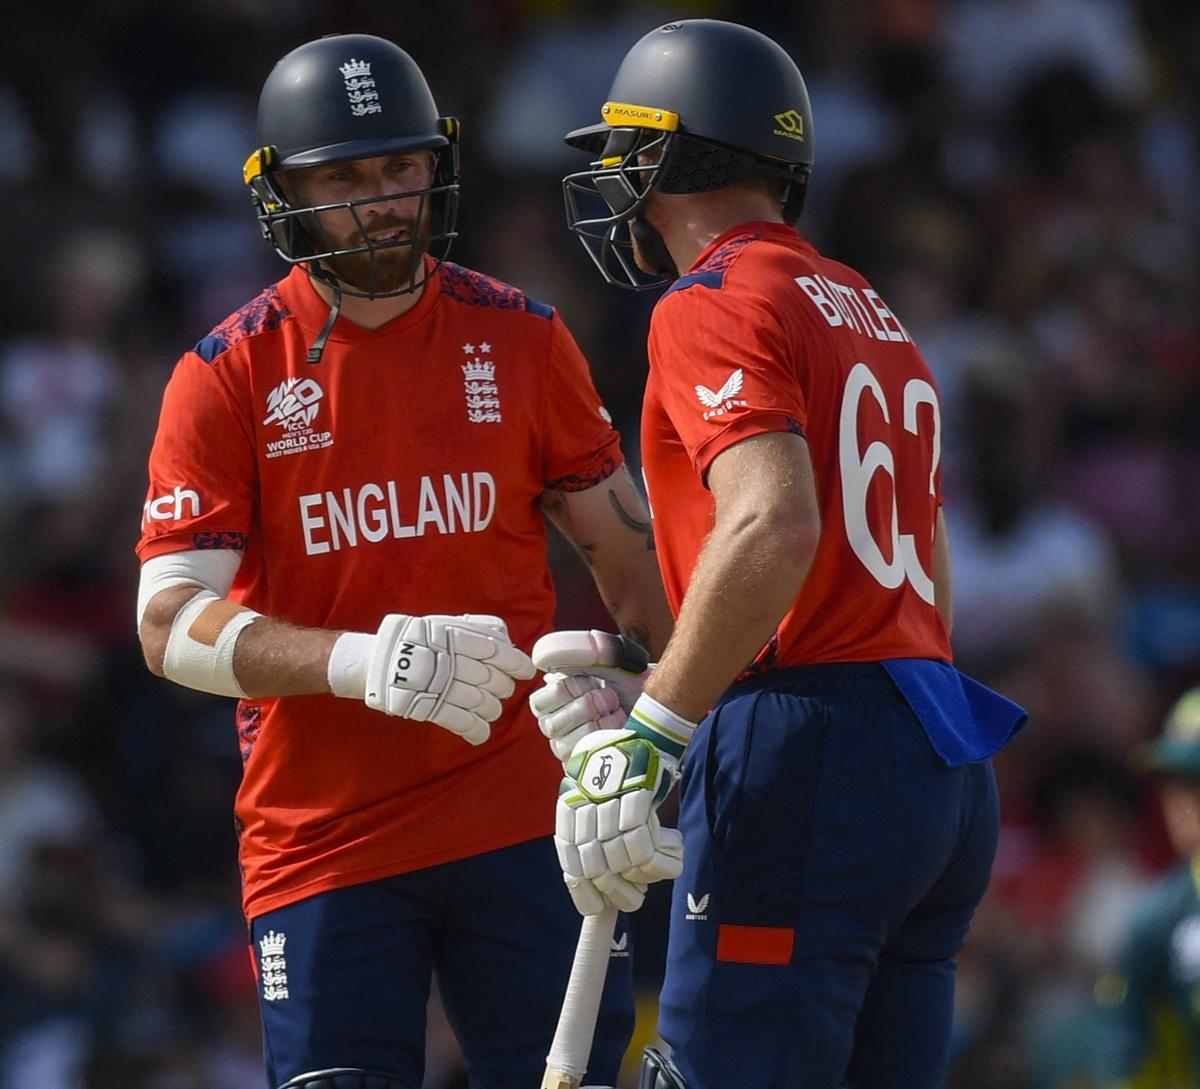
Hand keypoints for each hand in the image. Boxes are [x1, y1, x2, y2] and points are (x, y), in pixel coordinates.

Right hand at [361, 614, 534, 743]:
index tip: (526, 671)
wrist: (379, 660)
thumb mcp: (446, 622)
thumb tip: (507, 639)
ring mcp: (442, 687)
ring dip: (492, 709)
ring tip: (488, 707)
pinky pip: (464, 723)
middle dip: (503, 687)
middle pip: (495, 681)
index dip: (517, 664)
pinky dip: (477, 731)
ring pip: (484, 704)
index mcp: (457, 638)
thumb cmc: (417, 639)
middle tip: (500, 688)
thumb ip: (478, 627)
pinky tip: (481, 733)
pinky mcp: (431, 709)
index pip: (498, 652)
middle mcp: (453, 662)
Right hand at [530, 630, 652, 762]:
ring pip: (565, 744)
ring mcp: (567, 750)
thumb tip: (559, 654)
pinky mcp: (583, 768)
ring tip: (616, 713)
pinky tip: (619, 730)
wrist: (658, 710)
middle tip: (610, 697)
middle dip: (587, 706)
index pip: (540, 701)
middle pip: (551, 724)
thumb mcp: (609, 660)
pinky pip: (583, 760)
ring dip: (597, 724)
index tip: (592, 681)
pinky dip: (605, 741)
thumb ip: (585, 650)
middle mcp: (555, 727)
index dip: (566, 690)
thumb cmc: (628, 684)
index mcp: (553, 700)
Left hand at [555, 726, 684, 914]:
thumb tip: (603, 880)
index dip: (587, 896)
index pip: (572, 872)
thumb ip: (592, 835)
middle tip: (638, 896)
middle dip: (621, 893)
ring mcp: (607, 809)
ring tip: (660, 864)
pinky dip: (661, 859)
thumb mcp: (593, 800)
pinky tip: (671, 846)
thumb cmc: (620, 773)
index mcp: (568, 816)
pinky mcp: (633, 804)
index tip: (603, 906)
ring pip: (623, 865)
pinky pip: (646, 851)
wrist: (640, 737)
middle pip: (599, 873)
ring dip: (644, 875)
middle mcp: (583, 814)